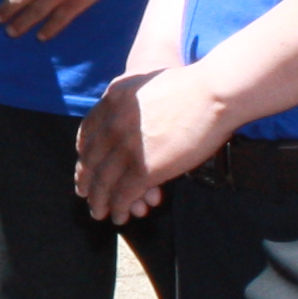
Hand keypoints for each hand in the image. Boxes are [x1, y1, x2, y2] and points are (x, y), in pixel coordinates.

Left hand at [77, 64, 232, 223]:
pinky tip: (120, 217)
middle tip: (84, 193)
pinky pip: (123, 195)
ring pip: (103, 182)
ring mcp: (127, 148)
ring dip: (99, 202)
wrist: (213, 93)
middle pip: (91, 160)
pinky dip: (119, 209)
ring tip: (99, 213)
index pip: (87, 132)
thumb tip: (125, 105)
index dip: (84, 152)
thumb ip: (130, 98)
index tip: (84, 162)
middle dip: (86, 180)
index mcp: (113, 100)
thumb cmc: (192, 86)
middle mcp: (113, 124)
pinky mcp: (144, 169)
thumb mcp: (146, 81)